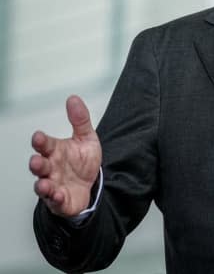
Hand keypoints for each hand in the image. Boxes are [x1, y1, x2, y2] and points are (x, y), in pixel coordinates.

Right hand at [29, 95, 101, 217]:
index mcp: (56, 151)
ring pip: (43, 185)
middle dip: (36, 163)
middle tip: (36, 161)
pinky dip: (56, 198)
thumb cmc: (82, 162)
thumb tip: (74, 99)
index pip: (45, 145)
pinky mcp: (59, 200)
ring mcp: (53, 184)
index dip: (41, 141)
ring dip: (42, 184)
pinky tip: (58, 195)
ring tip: (43, 183)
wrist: (90, 186)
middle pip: (40, 165)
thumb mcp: (86, 139)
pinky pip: (56, 200)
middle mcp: (51, 168)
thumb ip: (80, 120)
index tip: (38, 136)